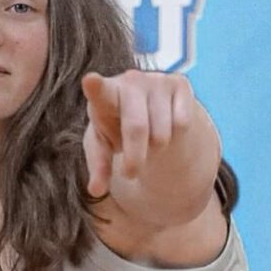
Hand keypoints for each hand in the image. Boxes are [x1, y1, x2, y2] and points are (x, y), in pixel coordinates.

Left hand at [81, 70, 195, 197]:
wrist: (147, 110)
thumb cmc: (117, 130)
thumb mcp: (104, 149)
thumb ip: (99, 167)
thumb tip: (96, 190)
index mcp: (105, 96)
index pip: (100, 93)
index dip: (95, 88)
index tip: (89, 81)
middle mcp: (130, 81)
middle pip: (138, 129)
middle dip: (135, 159)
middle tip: (130, 174)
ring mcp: (156, 80)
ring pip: (162, 133)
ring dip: (156, 147)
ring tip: (148, 140)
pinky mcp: (180, 83)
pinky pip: (181, 124)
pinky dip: (174, 136)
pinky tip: (166, 126)